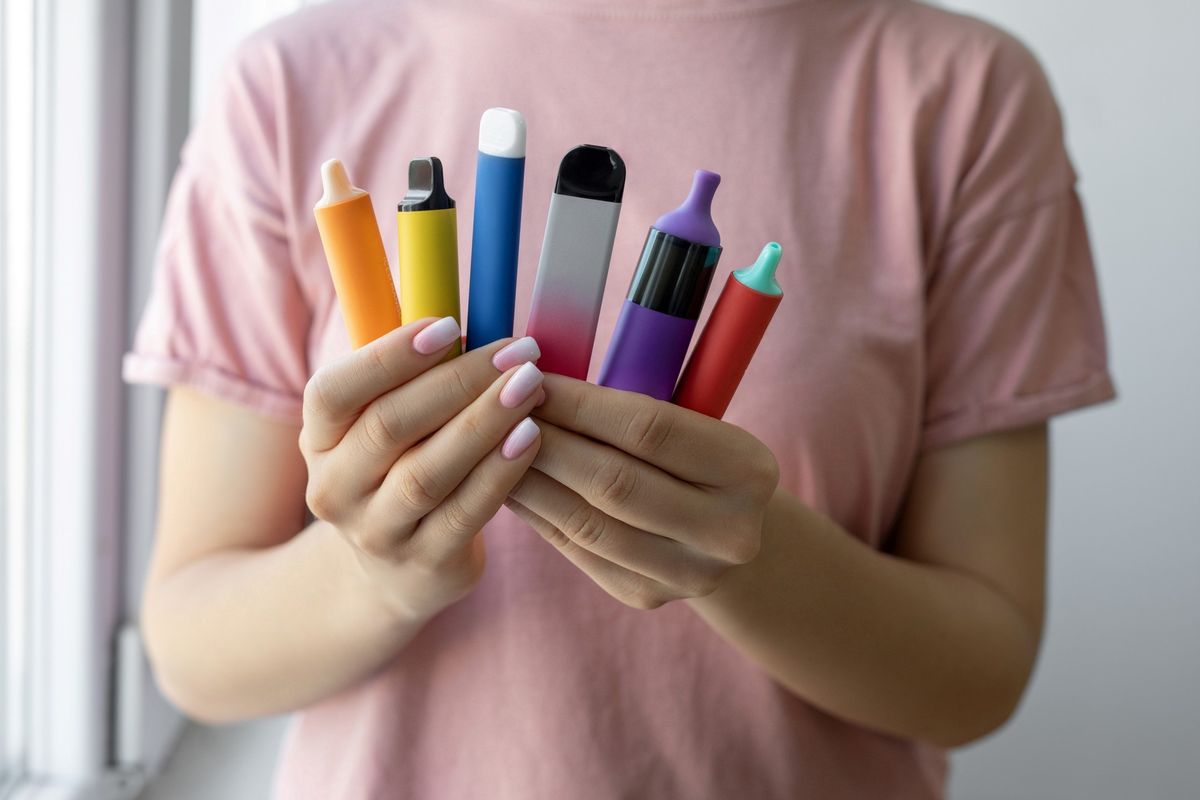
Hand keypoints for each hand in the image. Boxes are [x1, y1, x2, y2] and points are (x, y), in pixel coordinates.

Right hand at [300, 316, 544, 621]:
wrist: (395, 572)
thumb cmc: (403, 466)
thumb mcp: (386, 419)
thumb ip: (411, 371)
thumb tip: (454, 298)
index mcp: (318, 437)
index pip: (334, 392)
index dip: (389, 356)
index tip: (450, 325)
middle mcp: (334, 487)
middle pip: (389, 426)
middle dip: (458, 381)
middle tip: (516, 351)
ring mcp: (376, 532)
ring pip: (427, 473)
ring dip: (484, 423)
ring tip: (530, 386)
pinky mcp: (424, 565)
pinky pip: (465, 513)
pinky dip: (500, 472)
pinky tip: (532, 436)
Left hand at [506, 374, 779, 608]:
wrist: (730, 532)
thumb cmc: (696, 456)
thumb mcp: (694, 420)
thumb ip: (634, 402)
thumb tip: (538, 377)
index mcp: (748, 470)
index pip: (649, 430)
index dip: (581, 404)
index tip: (532, 378)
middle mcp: (728, 530)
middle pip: (615, 482)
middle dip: (548, 442)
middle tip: (498, 410)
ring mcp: (688, 573)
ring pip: (588, 523)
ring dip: (530, 480)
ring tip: (491, 446)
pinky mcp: (646, 596)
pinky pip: (576, 550)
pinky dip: (536, 513)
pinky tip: (506, 483)